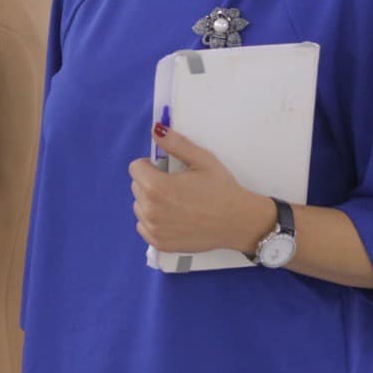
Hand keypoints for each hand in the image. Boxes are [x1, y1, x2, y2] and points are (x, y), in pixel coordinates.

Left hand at [127, 127, 272, 255]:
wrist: (238, 222)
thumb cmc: (221, 189)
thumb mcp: (202, 160)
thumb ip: (175, 144)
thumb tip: (156, 129)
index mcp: (157, 187)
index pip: (135, 168)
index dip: (151, 165)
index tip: (167, 170)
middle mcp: (150, 210)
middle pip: (137, 187)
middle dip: (151, 182)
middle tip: (177, 186)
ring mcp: (153, 229)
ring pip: (139, 207)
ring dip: (151, 202)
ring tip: (176, 202)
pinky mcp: (159, 243)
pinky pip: (143, 226)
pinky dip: (154, 221)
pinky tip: (174, 218)